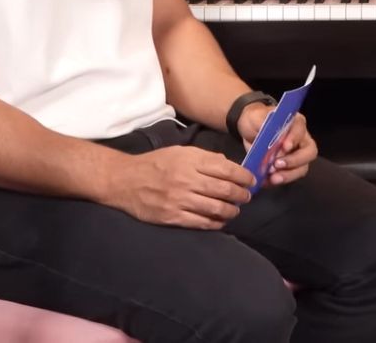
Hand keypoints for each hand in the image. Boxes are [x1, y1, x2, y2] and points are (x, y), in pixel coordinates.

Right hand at [108, 145, 253, 229]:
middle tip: (247, 197)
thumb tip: (229, 166)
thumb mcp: (180, 152)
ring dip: (231, 211)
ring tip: (235, 210)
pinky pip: (201, 222)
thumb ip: (205, 158)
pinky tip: (221, 221)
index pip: (226, 169)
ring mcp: (179, 200)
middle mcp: (186, 179)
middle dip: (241, 195)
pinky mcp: (172, 217)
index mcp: (190, 160)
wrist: (124, 180)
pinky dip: (216, 223)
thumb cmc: (155, 164)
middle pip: (224, 190)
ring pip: (216, 208)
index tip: (251, 181)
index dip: (244, 177)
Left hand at [237, 104, 319, 185]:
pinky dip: (279, 180)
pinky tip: (268, 181)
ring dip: (289, 174)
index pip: (300, 130)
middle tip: (277, 165)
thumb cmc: (255, 119)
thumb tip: (273, 141)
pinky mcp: (289, 167)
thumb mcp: (255, 117)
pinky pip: (289, 176)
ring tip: (273, 178)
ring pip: (302, 167)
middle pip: (309, 152)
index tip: (285, 147)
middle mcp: (301, 139)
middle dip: (295, 161)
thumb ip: (263, 125)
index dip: (294, 139)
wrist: (249, 130)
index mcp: (295, 123)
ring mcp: (297, 154)